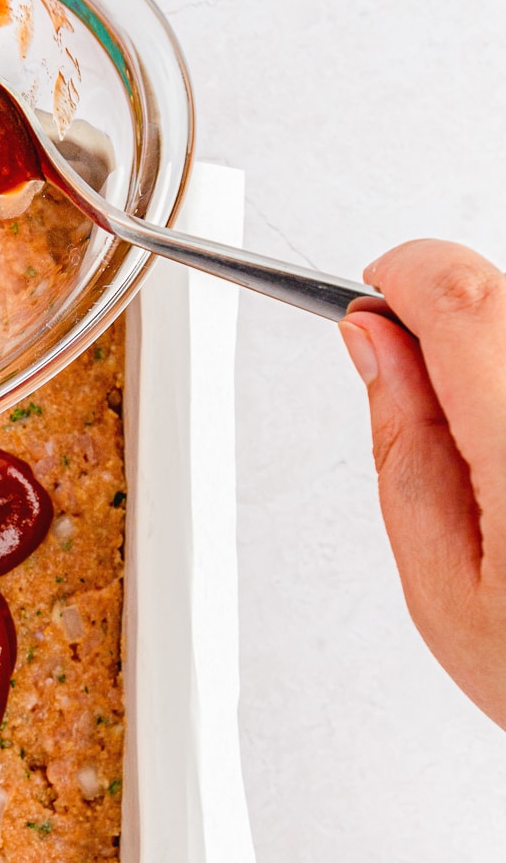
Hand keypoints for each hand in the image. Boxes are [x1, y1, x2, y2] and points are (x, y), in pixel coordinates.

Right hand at [339, 241, 505, 728]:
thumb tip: (372, 344)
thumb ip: (401, 448)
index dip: (404, 276)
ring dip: (495, 361)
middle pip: (503, 299)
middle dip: (446, 318)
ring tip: (491, 460)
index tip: (371, 296)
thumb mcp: (442, 586)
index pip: (464, 302)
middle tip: (418, 390)